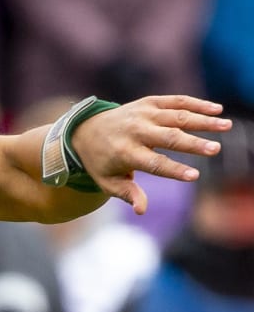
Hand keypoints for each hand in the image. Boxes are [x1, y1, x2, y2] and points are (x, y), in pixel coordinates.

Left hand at [71, 95, 228, 214]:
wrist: (85, 130)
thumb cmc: (101, 162)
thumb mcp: (107, 181)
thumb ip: (127, 194)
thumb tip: (141, 210)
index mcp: (124, 152)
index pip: (153, 163)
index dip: (173, 170)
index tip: (193, 177)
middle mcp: (134, 130)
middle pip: (168, 137)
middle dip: (192, 143)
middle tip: (215, 150)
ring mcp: (142, 114)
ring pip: (176, 116)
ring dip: (202, 121)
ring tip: (226, 126)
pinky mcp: (148, 102)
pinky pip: (174, 101)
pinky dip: (195, 104)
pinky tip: (216, 110)